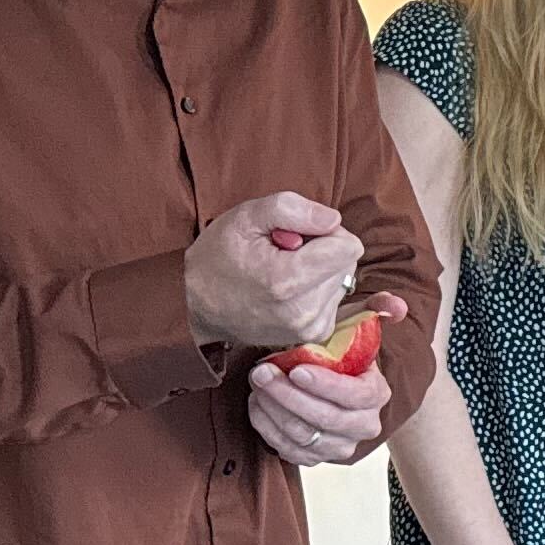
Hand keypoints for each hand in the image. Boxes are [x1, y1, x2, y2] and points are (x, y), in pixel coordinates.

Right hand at [188, 194, 364, 350]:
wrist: (196, 304)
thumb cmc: (219, 256)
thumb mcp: (245, 217)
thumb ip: (291, 209)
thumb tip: (333, 220)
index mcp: (289, 281)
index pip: (348, 247)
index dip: (325, 232)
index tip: (296, 236)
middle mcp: (304, 312)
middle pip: (347, 263)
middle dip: (322, 251)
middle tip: (284, 254)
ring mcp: (309, 328)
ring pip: (343, 280)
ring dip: (319, 270)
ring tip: (281, 271)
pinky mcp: (313, 335)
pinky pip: (335, 298)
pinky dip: (317, 288)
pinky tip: (287, 288)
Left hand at [243, 308, 402, 467]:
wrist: (332, 381)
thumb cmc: (339, 349)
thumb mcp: (356, 324)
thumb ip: (377, 309)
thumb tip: (397, 306)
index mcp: (376, 394)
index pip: (354, 396)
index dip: (325, 385)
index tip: (297, 369)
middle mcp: (364, 426)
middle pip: (325, 419)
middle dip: (288, 396)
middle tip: (261, 373)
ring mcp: (340, 446)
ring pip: (303, 436)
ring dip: (273, 411)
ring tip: (256, 385)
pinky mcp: (316, 458)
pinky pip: (288, 450)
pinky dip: (267, 428)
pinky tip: (258, 404)